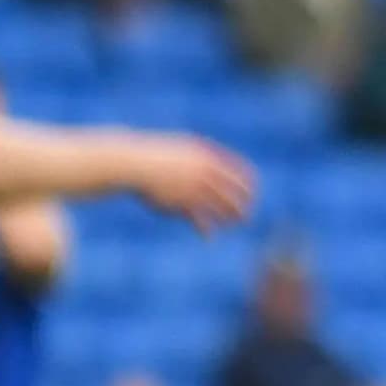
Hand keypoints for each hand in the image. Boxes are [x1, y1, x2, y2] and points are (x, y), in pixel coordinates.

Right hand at [132, 135, 256, 230]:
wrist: (133, 163)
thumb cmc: (158, 155)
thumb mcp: (184, 148)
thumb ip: (204, 157)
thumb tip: (221, 165)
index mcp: (209, 157)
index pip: (241, 173)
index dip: (249, 185)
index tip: (253, 193)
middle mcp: (204, 173)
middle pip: (235, 193)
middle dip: (244, 206)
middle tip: (246, 216)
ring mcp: (193, 189)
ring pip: (221, 209)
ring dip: (229, 219)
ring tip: (232, 226)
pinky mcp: (180, 203)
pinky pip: (199, 220)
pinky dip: (205, 230)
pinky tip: (208, 238)